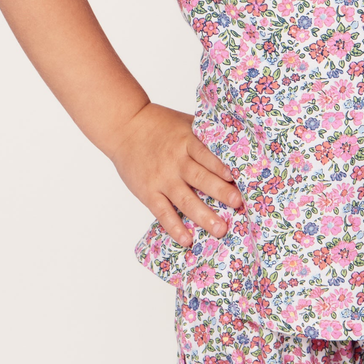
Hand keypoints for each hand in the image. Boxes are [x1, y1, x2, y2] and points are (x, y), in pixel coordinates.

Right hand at [106, 102, 243, 247]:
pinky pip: (163, 212)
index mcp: (186, 141)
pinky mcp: (148, 192)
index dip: (221, 166)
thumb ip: (205, 136)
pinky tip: (187, 240)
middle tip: (238, 204)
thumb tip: (236, 143)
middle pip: (200, 178)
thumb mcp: (184, 123)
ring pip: (185, 199)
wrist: (125, 127)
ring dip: (203, 215)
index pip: (206, 154)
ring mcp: (162, 178)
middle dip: (220, 191)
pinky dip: (174, 227)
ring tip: (220, 229)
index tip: (237, 177)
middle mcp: (175, 161)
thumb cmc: (160, 124)